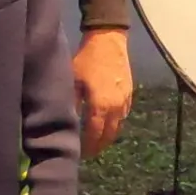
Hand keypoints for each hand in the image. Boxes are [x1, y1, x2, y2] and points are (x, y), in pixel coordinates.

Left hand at [71, 29, 134, 157]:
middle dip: (99, 145)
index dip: (88, 146)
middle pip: (109, 135)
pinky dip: (115, 123)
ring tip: (97, 140)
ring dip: (108, 135)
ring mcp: (125, 101)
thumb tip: (66, 121)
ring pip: (118, 126)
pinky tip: (107, 123)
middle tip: (89, 152)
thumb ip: (72, 104)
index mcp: (100, 106)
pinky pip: (123, 115)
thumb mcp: (73, 81)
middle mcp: (115, 107)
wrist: (109, 41)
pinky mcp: (129, 94)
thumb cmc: (87, 59)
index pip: (95, 134)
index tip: (80, 153)